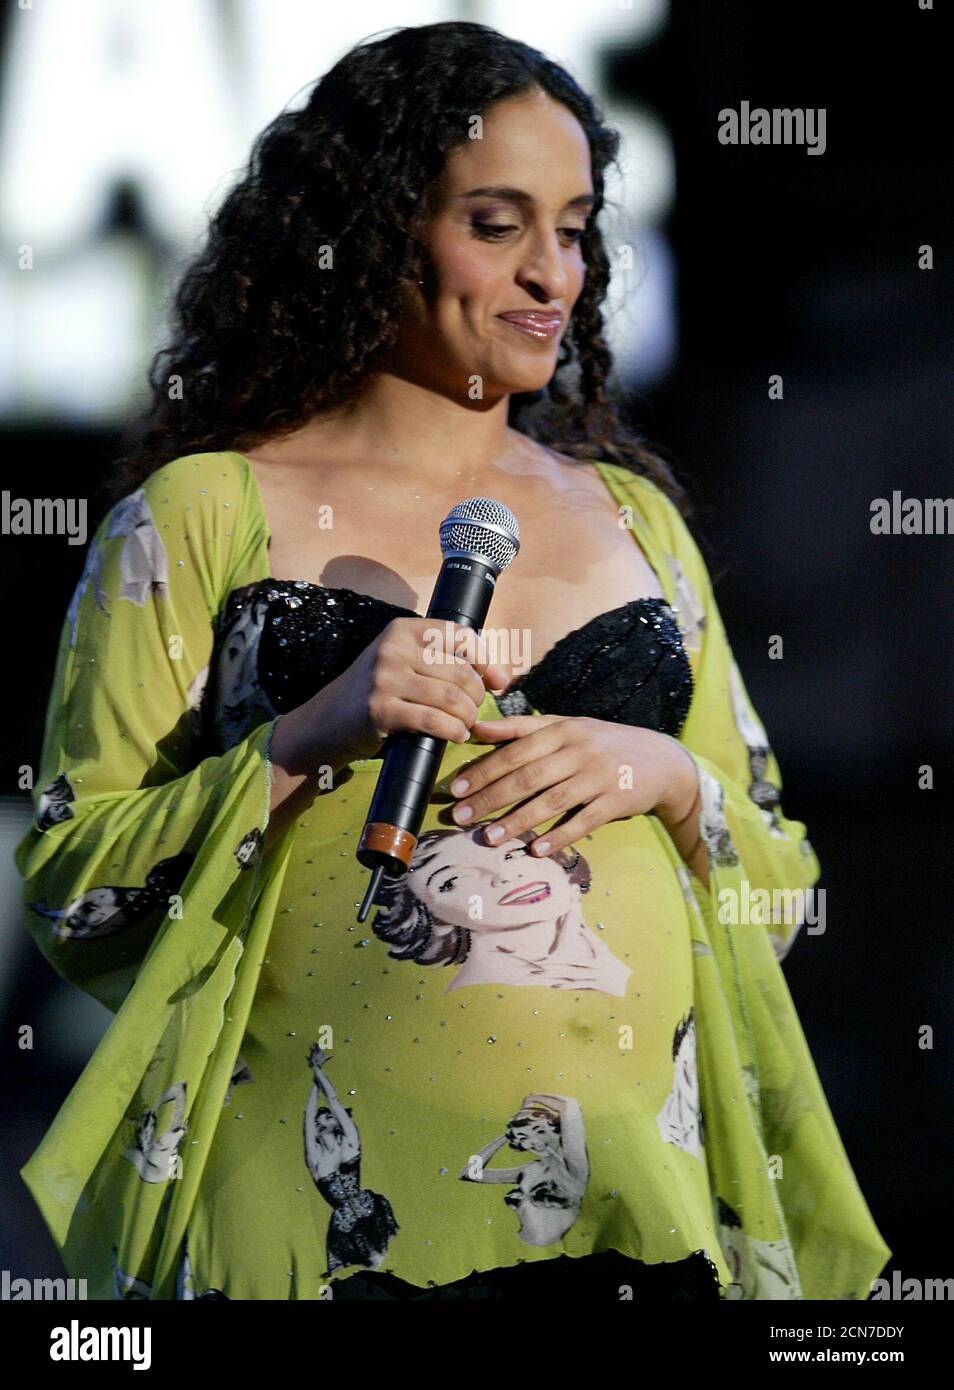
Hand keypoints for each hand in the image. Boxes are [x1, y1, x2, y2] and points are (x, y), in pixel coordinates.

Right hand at [277, 617, 509, 769]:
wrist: (330, 720)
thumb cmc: (378, 690)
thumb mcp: (405, 662)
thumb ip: (448, 662)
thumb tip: (501, 677)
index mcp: (402, 630)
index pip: (460, 634)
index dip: (484, 658)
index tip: (493, 680)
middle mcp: (393, 649)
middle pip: (460, 671)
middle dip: (476, 695)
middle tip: (473, 709)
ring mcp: (385, 679)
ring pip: (451, 697)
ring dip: (467, 716)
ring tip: (465, 723)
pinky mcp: (382, 711)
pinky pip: (435, 721)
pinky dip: (453, 731)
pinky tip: (455, 735)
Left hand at [448, 714, 699, 856]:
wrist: (661, 760)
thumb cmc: (602, 743)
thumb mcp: (565, 726)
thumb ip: (521, 727)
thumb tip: (476, 728)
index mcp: (562, 730)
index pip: (515, 750)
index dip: (483, 769)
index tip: (455, 788)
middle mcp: (579, 751)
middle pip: (527, 777)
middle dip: (490, 798)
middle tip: (460, 817)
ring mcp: (599, 777)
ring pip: (551, 801)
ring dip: (517, 821)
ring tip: (488, 837)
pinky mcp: (615, 802)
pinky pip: (583, 822)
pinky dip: (558, 836)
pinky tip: (536, 849)